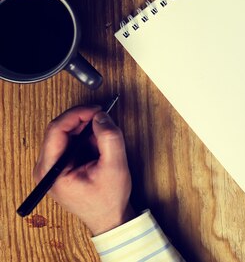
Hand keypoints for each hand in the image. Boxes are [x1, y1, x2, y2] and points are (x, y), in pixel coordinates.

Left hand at [34, 105, 134, 235]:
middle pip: (59, 130)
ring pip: (66, 134)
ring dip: (86, 130)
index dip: (77, 114)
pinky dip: (86, 138)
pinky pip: (71, 142)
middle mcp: (46, 168)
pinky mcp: (61, 165)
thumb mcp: (114, 166)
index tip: (96, 110)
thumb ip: (109, 138)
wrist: (109, 218)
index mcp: (51, 171)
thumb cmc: (108, 199)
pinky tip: (99, 146)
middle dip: (83, 120)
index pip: (56, 130)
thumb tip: (101, 117)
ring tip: (104, 138)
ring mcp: (52, 167)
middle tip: (103, 117)